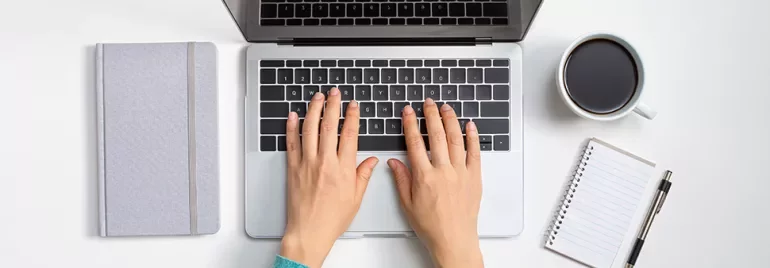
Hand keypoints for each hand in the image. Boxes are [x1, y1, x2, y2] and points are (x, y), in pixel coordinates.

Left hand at [280, 88, 378, 267]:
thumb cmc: (332, 219)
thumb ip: (363, 176)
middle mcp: (325, 163)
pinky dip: (291, 127)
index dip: (352, 116)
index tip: (353, 105)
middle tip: (334, 93)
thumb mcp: (356, 198)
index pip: (349, 135)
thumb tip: (372, 161)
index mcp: (343, 169)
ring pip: (309, 129)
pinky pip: (291, 143)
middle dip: (332, 106)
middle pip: (329, 126)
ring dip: (314, 110)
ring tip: (317, 97)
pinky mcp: (293, 168)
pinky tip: (294, 116)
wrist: (309, 232)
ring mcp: (307, 164)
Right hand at [388, 98, 483, 267]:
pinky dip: (473, 137)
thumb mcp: (407, 203)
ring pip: (455, 139)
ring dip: (450, 120)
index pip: (415, 143)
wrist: (453, 239)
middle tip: (428, 103)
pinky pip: (475, 152)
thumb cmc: (431, 225)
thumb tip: (394, 162)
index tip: (408, 112)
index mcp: (424, 176)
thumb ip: (401, 179)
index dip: (410, 124)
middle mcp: (443, 171)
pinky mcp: (474, 177)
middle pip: (436, 136)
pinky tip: (469, 125)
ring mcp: (461, 172)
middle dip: (431, 115)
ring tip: (446, 108)